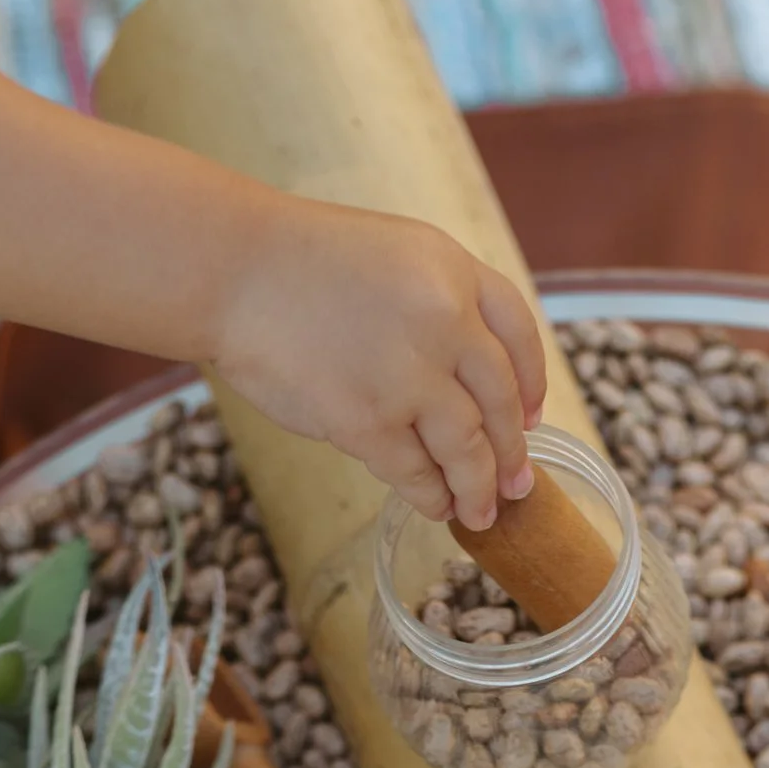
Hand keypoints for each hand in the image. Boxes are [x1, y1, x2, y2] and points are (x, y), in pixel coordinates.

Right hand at [207, 194, 545, 532]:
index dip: (533, 383)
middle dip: (513, 452)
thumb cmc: (301, 262)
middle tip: (517, 484)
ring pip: (467, 448)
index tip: (533, 416)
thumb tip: (470, 379)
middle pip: (502, 401)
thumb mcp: (394, 254)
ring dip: (478, 488)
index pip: (519, 334)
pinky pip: (416, 473)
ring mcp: (408, 374)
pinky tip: (435, 505)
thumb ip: (438, 302)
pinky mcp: (368, 420)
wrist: (235, 272)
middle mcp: (445, 320)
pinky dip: (431, 496)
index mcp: (454, 270)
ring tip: (481, 512)